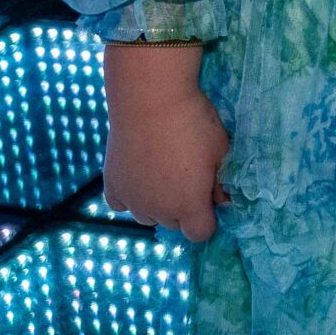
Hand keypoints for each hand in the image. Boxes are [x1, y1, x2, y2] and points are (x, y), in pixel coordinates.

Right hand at [102, 44, 229, 242]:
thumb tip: (224, 201)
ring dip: (158, 203)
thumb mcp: (221, 152)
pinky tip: (140, 174)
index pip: (201, 233)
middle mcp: (157, 211)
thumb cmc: (194, 124)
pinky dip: (132, 195)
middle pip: (175, 223)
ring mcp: (131, 200)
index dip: (209, 217)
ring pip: (148, 215)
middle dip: (185, 207)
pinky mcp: (111, 186)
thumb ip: (222, 183)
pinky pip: (122, 203)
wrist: (150, 102)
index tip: (211, 196)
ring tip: (165, 170)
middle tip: (190, 174)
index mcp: (188, 207)